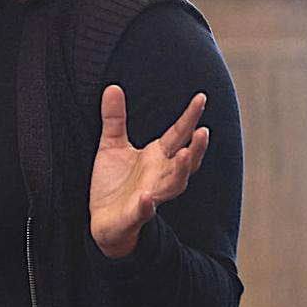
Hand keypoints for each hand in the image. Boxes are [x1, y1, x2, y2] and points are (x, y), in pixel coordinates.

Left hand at [88, 85, 209, 257]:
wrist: (103, 220)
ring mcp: (150, 196)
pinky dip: (147, 206)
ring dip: (181, 171)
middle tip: (204, 131)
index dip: (190, 117)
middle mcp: (160, 175)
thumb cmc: (114, 183)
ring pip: (174, 185)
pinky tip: (147, 198)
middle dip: (196, 147)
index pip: (178, 135)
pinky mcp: (134, 214)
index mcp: (157, 157)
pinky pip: (144, 211)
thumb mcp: (111, 145)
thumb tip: (111, 87)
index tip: (201, 98)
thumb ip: (114, 118)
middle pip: (185, 161)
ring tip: (185, 155)